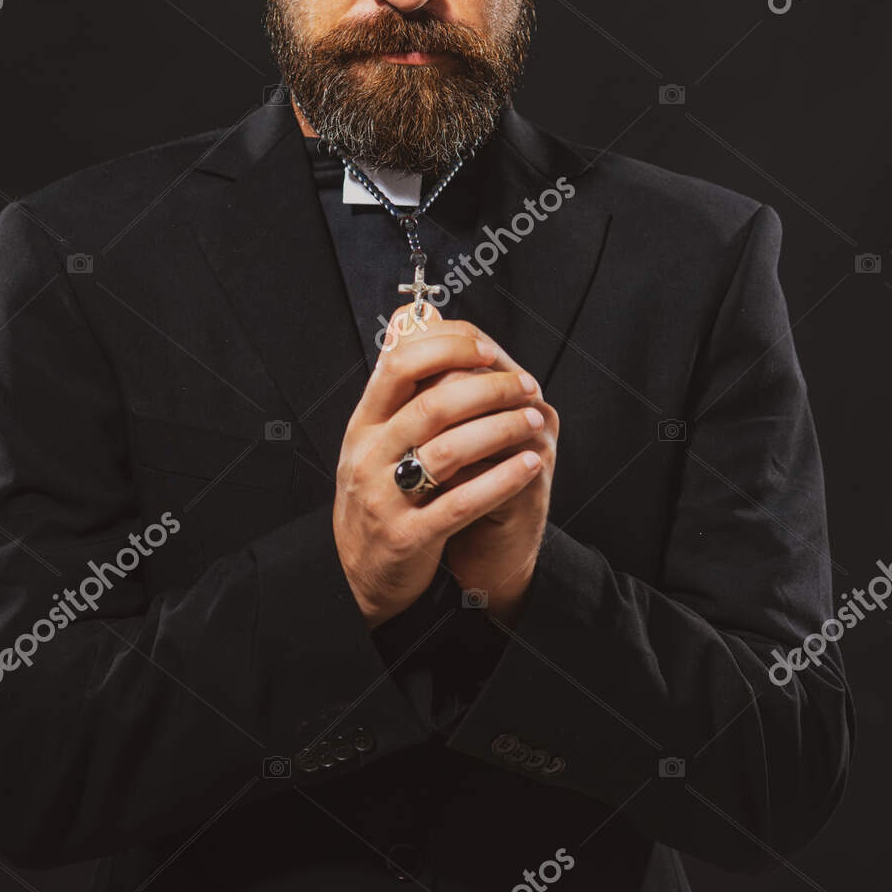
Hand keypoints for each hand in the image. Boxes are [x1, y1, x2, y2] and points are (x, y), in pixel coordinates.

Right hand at [333, 304, 546, 628]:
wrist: (359, 572)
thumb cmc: (378, 494)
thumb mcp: (375, 438)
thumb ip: (398, 387)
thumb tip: (412, 320)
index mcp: (362, 424)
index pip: (399, 366)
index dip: (448, 349)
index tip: (487, 349)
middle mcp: (367, 456)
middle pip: (432, 406)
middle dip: (489, 389)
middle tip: (526, 385)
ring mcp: (384, 497)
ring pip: (450, 451)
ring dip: (501, 430)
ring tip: (533, 420)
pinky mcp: (408, 537)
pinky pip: (461, 503)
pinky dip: (501, 481)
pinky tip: (529, 464)